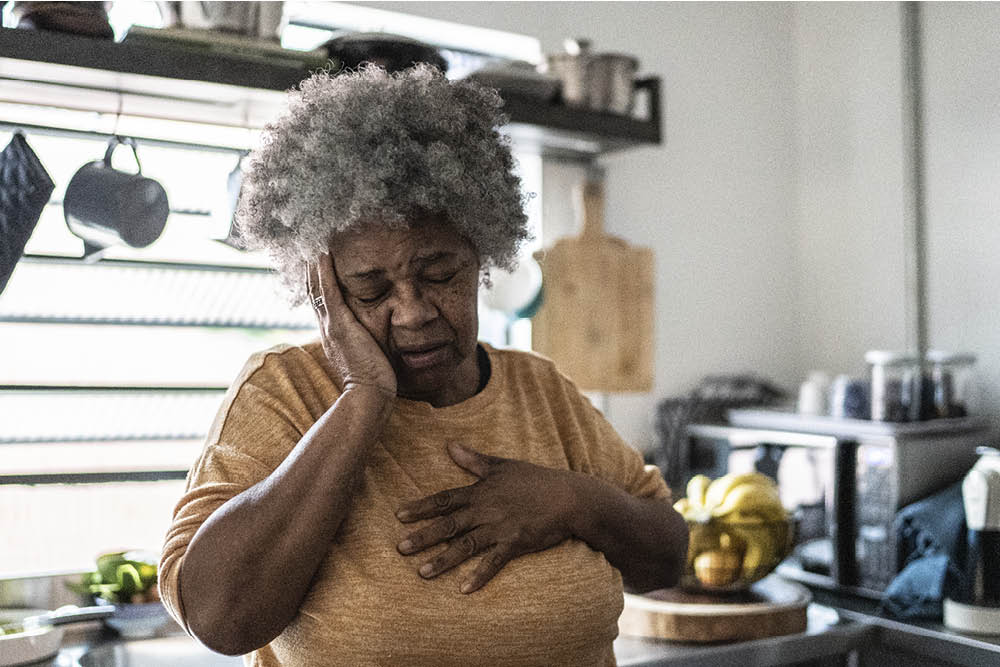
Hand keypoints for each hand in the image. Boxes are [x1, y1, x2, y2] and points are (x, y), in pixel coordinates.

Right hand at [307, 252, 395, 395]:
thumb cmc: (374, 380)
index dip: (317, 280)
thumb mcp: (366, 354)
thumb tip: (374, 335)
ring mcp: (331, 325)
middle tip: (310, 243)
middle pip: (313, 290)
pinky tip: (322, 253)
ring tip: (313, 240)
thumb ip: (365, 341)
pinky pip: (328, 292)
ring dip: (314, 263)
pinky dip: (323, 272)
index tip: (317, 259)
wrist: (368, 395)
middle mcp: (326, 327)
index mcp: (332, 333)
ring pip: (316, 287)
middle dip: (311, 267)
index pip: (321, 301)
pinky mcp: (340, 325)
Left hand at [395, 443, 578, 592]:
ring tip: (422, 573)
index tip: (399, 515)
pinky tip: (463, 589)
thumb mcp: (503, 465)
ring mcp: (500, 527)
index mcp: (481, 491)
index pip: (445, 499)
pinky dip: (479, 575)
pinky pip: (494, 562)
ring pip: (466, 545)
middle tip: (399, 548)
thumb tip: (449, 445)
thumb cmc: (536, 479)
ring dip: (443, 560)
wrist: (569, 497)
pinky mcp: (516, 543)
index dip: (421, 507)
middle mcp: (486, 510)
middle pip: (449, 524)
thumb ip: (473, 460)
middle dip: (423, 536)